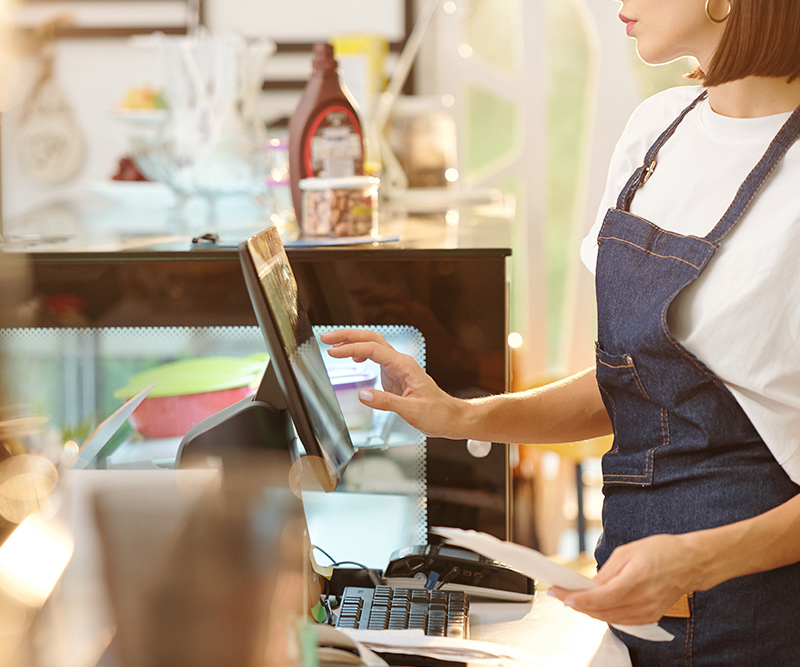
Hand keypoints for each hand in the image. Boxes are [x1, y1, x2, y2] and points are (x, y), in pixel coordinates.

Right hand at [320, 328, 464, 437]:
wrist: (450, 416)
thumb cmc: (437, 413)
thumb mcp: (412, 411)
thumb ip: (387, 403)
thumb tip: (363, 395)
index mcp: (404, 366)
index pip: (373, 349)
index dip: (351, 348)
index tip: (332, 352)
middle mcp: (400, 362)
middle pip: (371, 338)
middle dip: (348, 335)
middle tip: (326, 337)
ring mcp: (397, 366)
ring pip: (373, 344)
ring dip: (353, 341)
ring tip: (332, 344)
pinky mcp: (395, 374)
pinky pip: (375, 356)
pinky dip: (361, 353)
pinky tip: (352, 358)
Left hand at [548, 533, 698, 624]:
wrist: (690, 563)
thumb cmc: (661, 551)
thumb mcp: (626, 553)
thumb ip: (606, 573)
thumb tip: (589, 587)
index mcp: (635, 580)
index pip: (599, 597)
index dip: (576, 599)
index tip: (559, 594)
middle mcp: (642, 600)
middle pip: (601, 611)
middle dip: (578, 604)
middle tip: (561, 595)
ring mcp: (648, 612)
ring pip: (610, 619)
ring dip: (589, 611)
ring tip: (574, 600)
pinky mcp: (651, 617)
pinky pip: (622, 621)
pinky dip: (606, 614)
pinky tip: (595, 606)